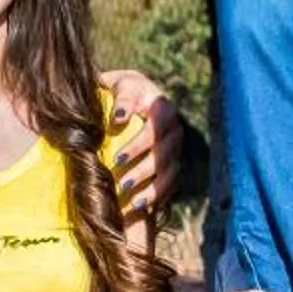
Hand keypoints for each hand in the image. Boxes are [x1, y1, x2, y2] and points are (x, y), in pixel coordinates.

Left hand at [101, 71, 182, 216]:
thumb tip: (120, 118)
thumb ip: (121, 97)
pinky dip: (157, 198)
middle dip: (143, 171)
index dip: (139, 145)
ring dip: (152, 189)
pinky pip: (170, 185)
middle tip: (122, 184)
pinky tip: (141, 207)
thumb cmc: (119, 91)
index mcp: (163, 109)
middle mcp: (174, 130)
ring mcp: (175, 149)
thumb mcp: (119, 84)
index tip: (117, 158)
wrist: (132, 98)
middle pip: (163, 155)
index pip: (155, 128)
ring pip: (169, 173)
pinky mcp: (173, 165)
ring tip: (133, 202)